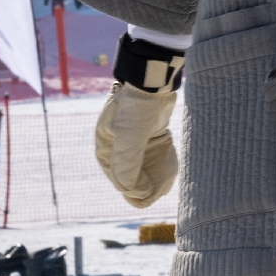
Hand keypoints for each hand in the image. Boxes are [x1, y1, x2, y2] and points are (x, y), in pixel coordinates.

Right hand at [94, 83, 177, 206]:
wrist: (153, 83)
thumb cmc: (137, 106)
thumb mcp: (130, 134)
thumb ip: (127, 161)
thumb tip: (128, 190)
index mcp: (106, 149)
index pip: (118, 180)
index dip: (133, 190)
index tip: (148, 193)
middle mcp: (117, 150)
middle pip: (131, 180)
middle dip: (146, 187)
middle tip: (159, 190)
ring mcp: (134, 146)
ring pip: (144, 174)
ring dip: (155, 180)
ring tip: (165, 182)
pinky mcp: (148, 141)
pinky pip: (154, 163)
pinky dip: (162, 169)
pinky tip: (169, 169)